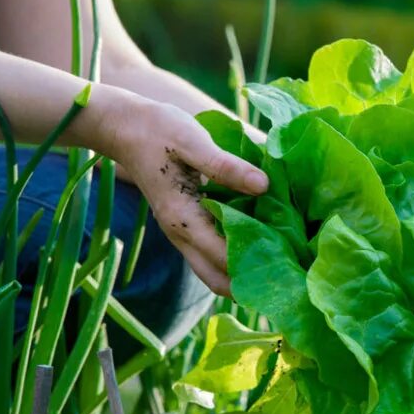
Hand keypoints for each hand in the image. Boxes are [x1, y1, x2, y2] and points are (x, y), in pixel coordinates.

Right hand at [95, 90, 267, 295]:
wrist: (124, 127)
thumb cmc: (158, 131)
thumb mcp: (192, 141)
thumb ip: (226, 166)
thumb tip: (264, 185)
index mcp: (183, 219)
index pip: (224, 258)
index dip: (255, 265)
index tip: (288, 264)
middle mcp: (180, 235)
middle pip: (217, 280)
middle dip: (249, 285)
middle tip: (286, 275)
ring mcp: (181, 234)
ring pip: (213, 271)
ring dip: (241, 274)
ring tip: (278, 264)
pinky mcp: (185, 227)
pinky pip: (210, 255)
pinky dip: (232, 258)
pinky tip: (260, 243)